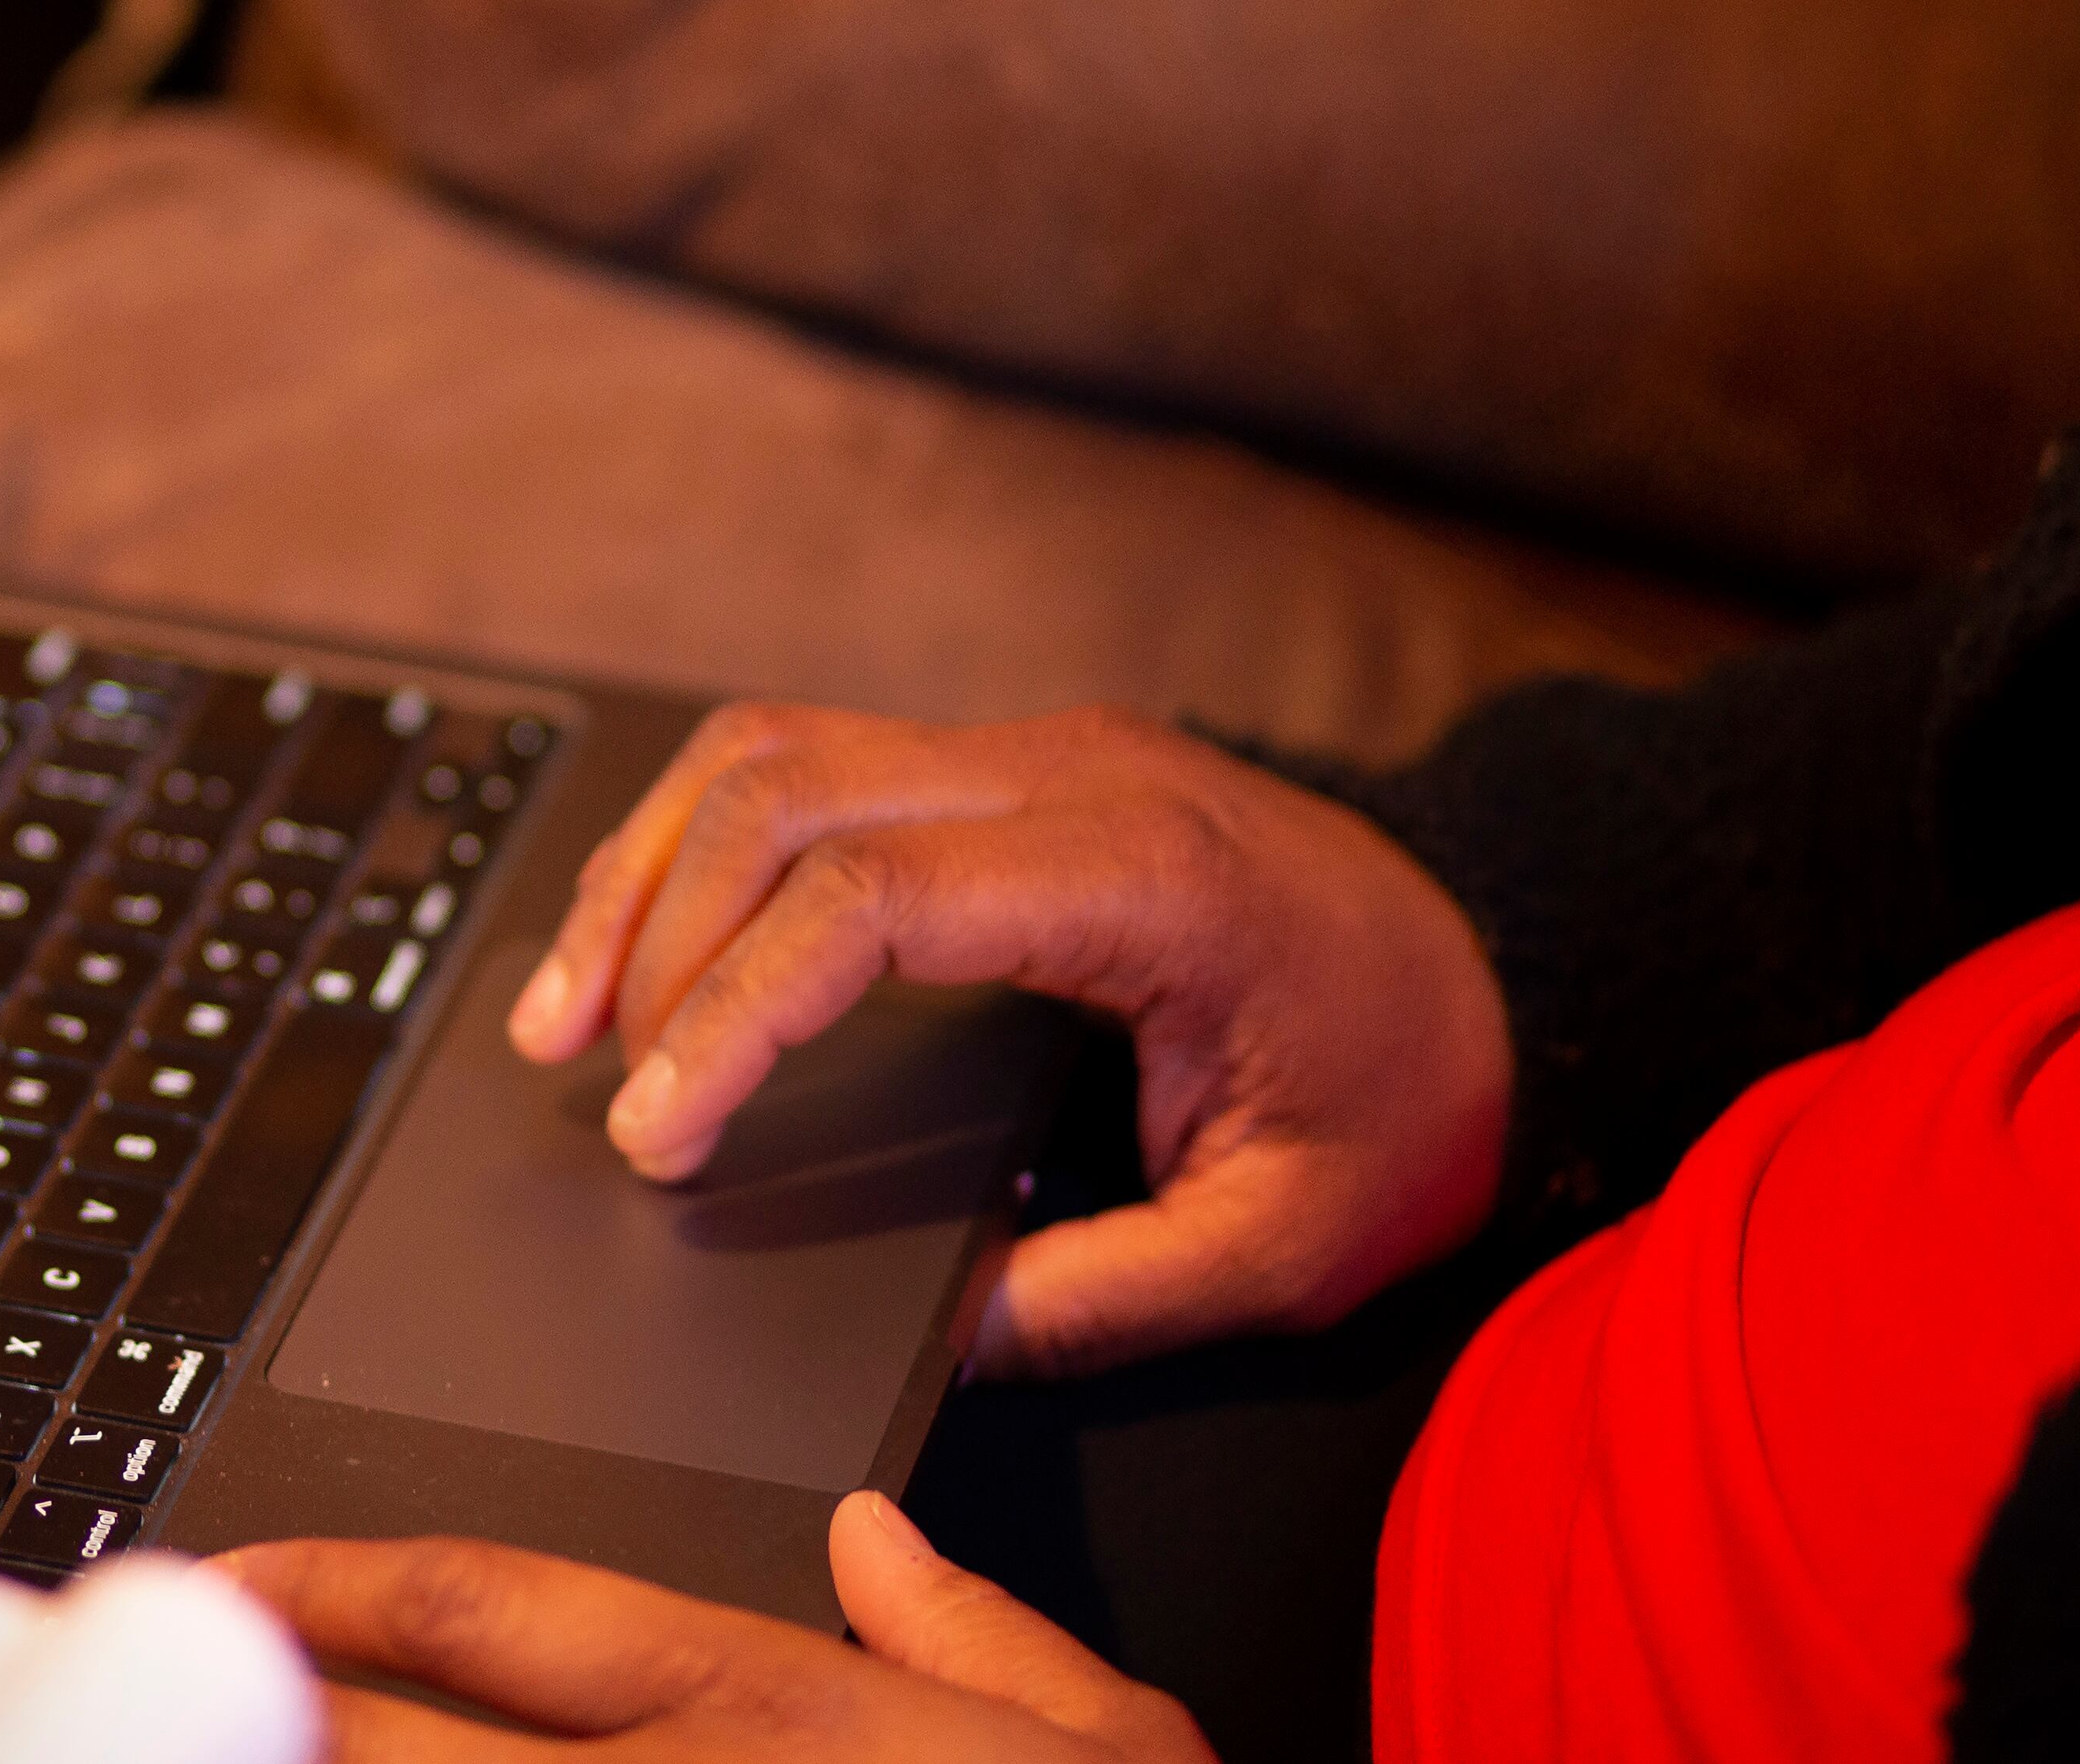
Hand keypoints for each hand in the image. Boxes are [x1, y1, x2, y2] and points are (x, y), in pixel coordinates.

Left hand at [217, 1495, 1209, 1763]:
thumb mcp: (1114, 1749)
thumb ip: (983, 1639)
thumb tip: (882, 1546)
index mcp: (766, 1711)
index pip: (483, 1602)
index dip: (323, 1581)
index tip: (223, 1575)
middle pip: (374, 1727)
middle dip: (232, 1696)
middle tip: (128, 1670)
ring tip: (191, 1752)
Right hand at [506, 703, 1509, 1375]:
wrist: (1514, 961)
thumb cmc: (1411, 1087)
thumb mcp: (1288, 1242)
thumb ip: (1106, 1297)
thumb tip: (934, 1332)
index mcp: (1140, 873)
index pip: (863, 894)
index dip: (730, 1010)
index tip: (660, 1131)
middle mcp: (1067, 770)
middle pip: (784, 792)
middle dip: (650, 936)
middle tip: (586, 1085)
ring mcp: (1027, 747)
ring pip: (773, 749)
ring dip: (648, 869)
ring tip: (565, 1011)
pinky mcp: (1000, 765)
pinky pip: (811, 759)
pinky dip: (702, 844)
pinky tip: (651, 936)